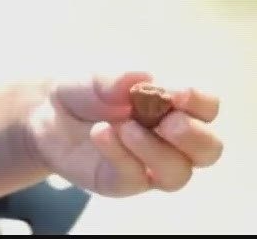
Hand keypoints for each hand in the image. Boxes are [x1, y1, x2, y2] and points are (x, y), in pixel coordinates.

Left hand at [22, 71, 222, 196]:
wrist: (48, 113)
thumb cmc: (85, 90)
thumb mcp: (96, 76)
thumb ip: (117, 77)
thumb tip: (141, 76)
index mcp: (175, 105)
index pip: (207, 107)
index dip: (199, 101)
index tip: (175, 92)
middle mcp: (171, 139)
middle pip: (209, 150)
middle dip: (193, 136)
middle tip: (165, 121)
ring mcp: (150, 165)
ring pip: (178, 174)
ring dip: (155, 150)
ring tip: (125, 128)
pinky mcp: (124, 182)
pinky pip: (135, 177)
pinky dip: (120, 154)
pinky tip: (100, 133)